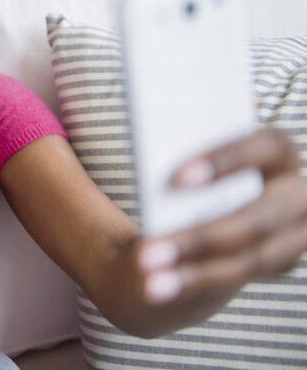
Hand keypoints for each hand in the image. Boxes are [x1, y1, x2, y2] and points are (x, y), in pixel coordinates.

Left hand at [137, 128, 306, 304]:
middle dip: (200, 238)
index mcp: (279, 150)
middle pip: (257, 220)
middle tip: (144, 253)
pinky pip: (236, 278)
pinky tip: (158, 287)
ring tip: (147, 279)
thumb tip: (152, 178)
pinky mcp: (279, 262)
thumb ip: (185, 158)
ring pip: (249, 259)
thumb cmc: (201, 164)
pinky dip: (195, 283)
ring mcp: (295, 234)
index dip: (226, 162)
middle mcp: (297, 193)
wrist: (219, 198)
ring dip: (195, 273)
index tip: (175, 180)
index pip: (267, 148)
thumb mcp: (196, 156)